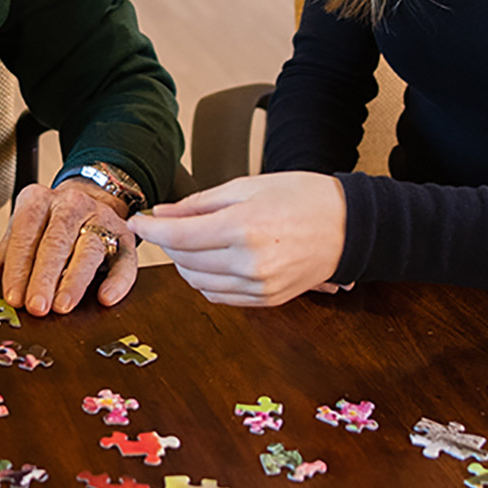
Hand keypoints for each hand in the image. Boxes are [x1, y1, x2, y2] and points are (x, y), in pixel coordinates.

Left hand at [0, 179, 136, 315]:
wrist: (92, 200)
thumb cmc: (50, 224)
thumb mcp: (24, 230)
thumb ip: (7, 254)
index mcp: (38, 200)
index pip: (25, 232)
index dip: (18, 266)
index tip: (13, 297)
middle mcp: (71, 204)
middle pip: (57, 241)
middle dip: (44, 277)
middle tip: (36, 306)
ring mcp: (102, 218)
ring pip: (89, 249)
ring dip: (74, 280)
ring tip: (63, 306)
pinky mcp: (126, 237)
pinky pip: (125, 261)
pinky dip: (117, 281)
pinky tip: (105, 298)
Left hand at [129, 171, 345, 307]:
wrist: (349, 226)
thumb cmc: (303, 197)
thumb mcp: (247, 186)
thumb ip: (200, 204)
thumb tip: (162, 214)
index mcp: (243, 227)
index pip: (178, 237)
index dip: (151, 230)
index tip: (138, 223)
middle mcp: (249, 262)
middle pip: (184, 260)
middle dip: (167, 243)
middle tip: (166, 226)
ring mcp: (259, 286)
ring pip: (197, 282)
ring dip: (185, 263)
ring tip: (192, 241)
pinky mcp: (267, 300)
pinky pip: (219, 296)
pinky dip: (205, 279)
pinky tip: (212, 260)